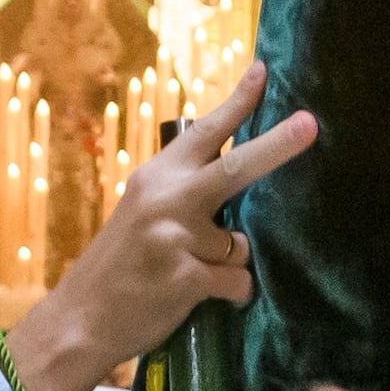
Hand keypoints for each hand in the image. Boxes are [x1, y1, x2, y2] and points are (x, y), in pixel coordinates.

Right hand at [2, 67, 317, 390]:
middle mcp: (166, 198)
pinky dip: (231, 295)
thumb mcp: (141, 213)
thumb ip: (182, 193)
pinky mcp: (185, 276)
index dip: (238, 101)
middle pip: (236, 168)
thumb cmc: (118, 267)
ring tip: (190, 277)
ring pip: (241, 244)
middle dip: (278, 145)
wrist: (80, 319)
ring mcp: (175, 236)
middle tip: (310, 124)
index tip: (263, 70)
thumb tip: (238, 178)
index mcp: (155, 176)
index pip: (204, 132)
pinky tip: (199, 300)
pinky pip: (237, 282)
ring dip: (229, 264)